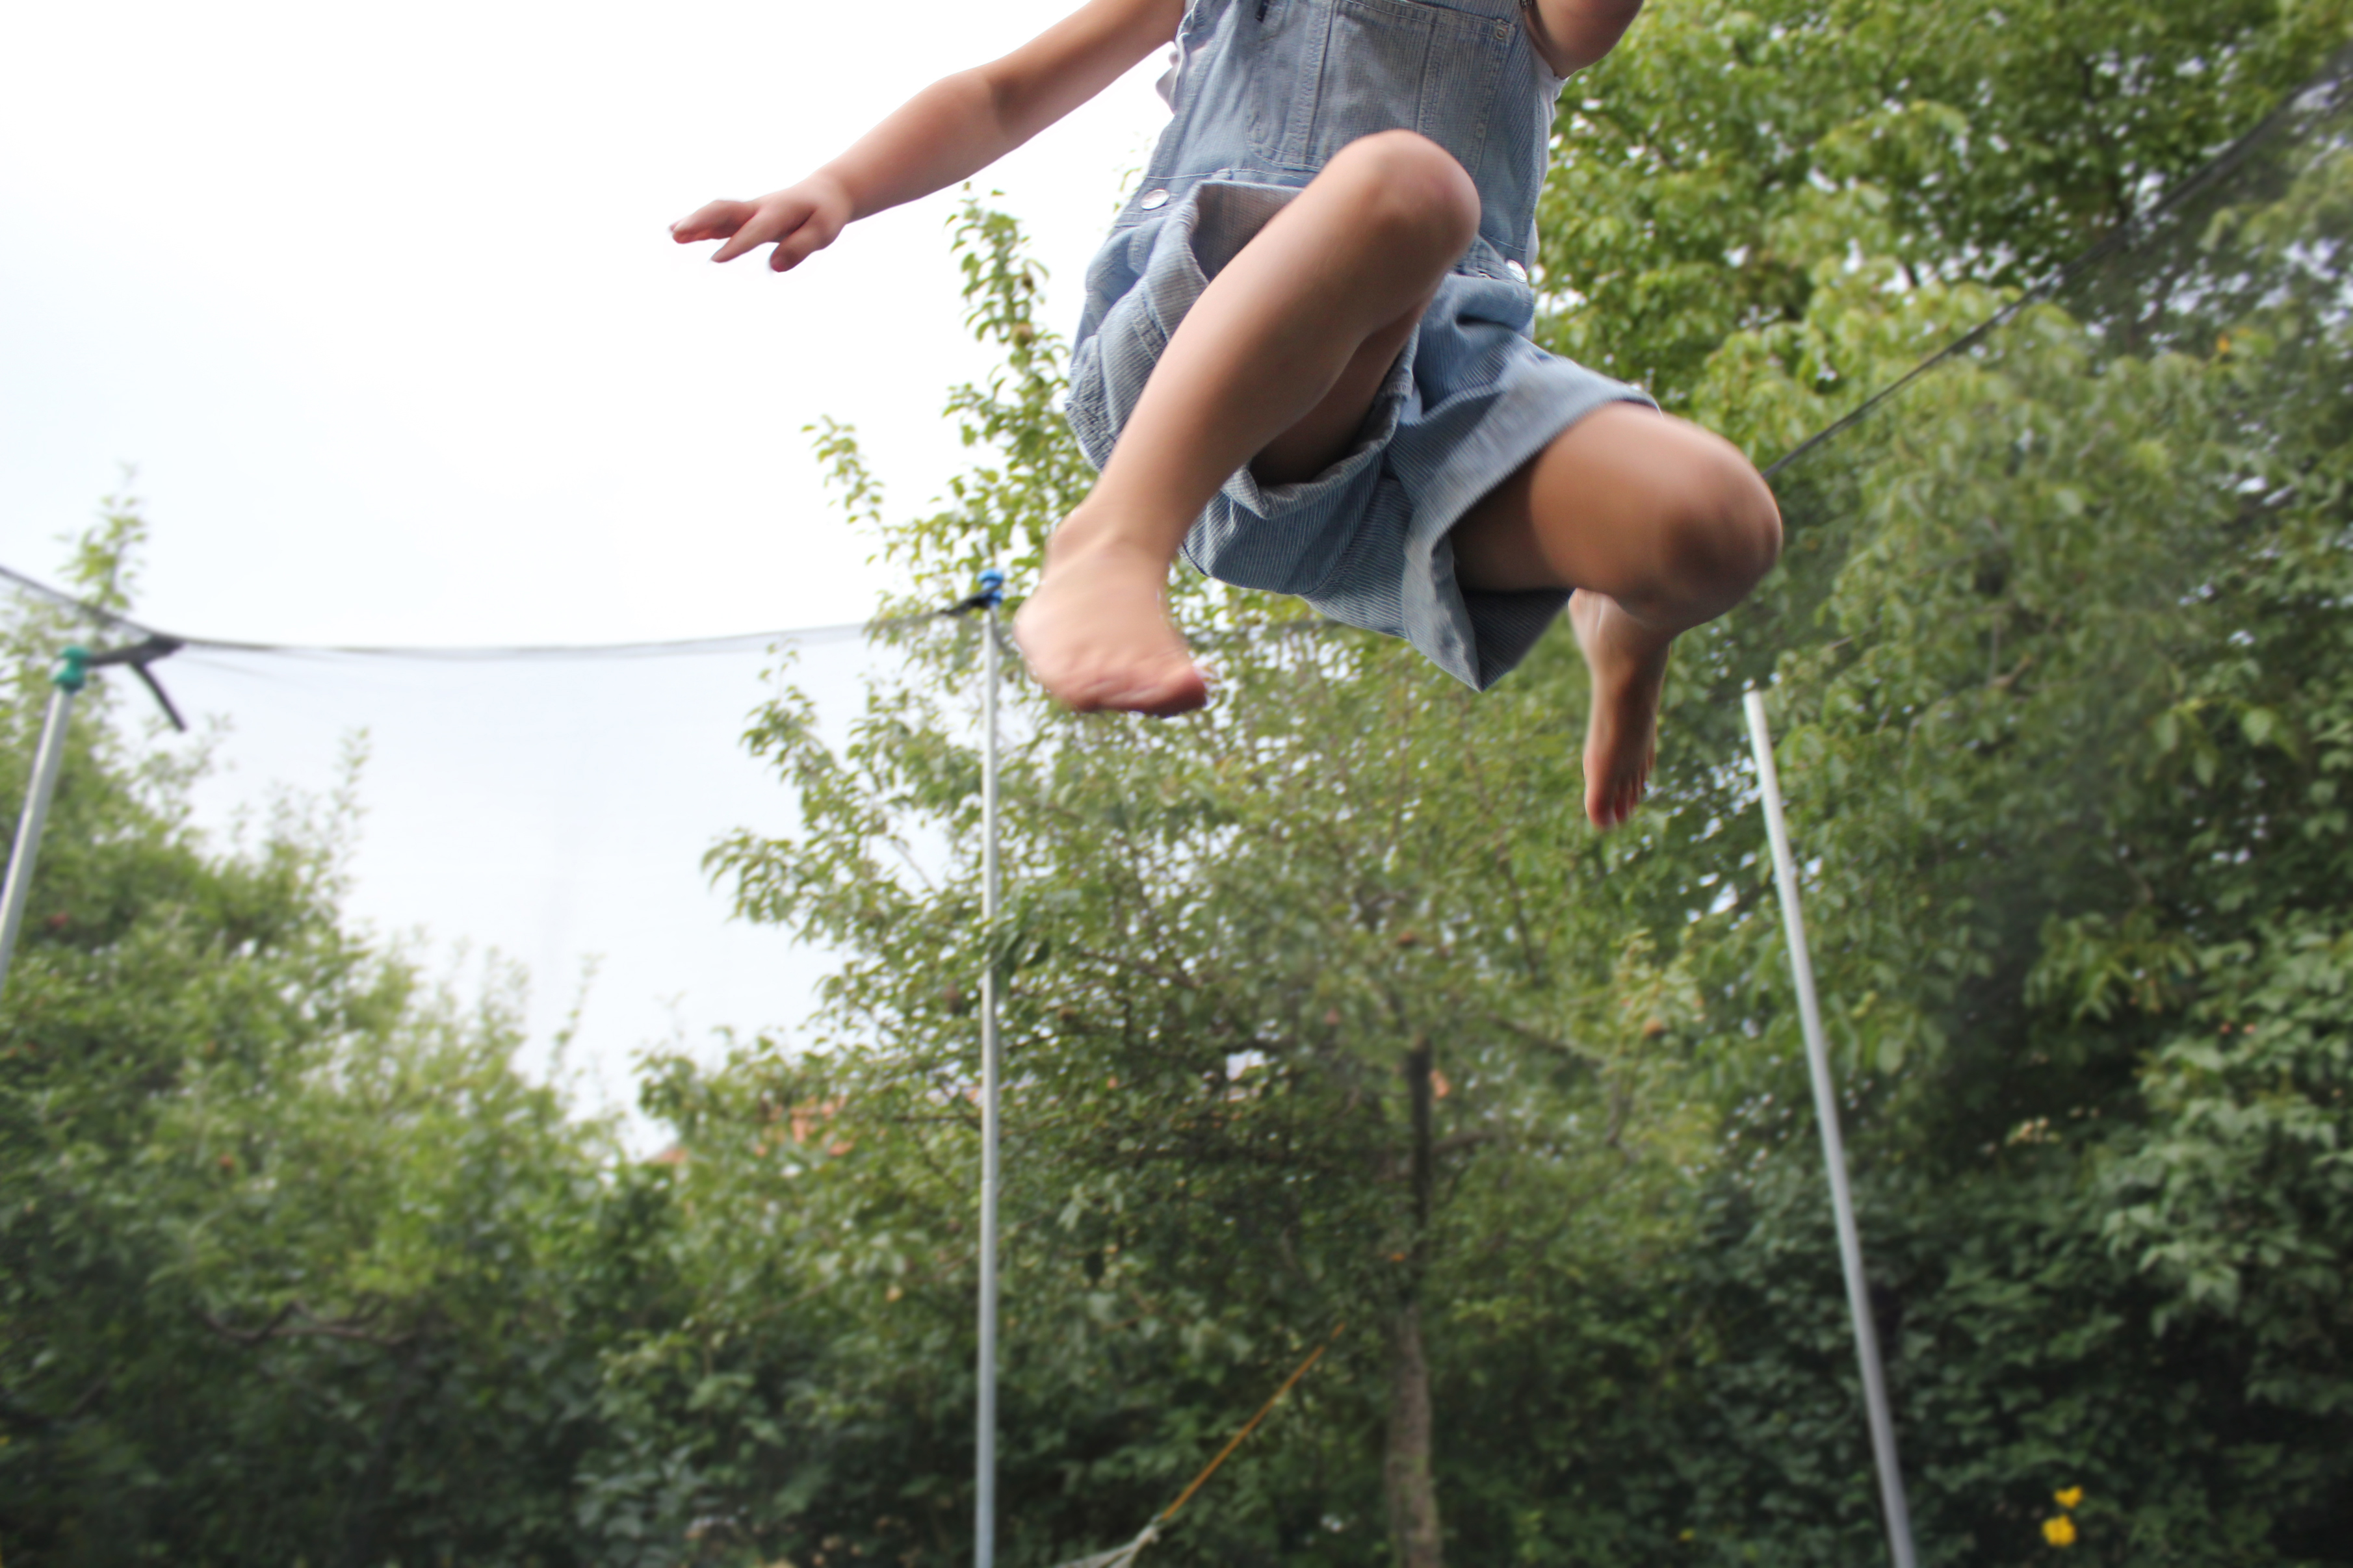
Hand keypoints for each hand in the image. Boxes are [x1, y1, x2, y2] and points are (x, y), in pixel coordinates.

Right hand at [670, 177, 852, 271]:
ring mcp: (749, 211)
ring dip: (694, 223)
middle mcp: (759, 208)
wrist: (823, 192)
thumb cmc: (823, 215)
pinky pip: (719, 220)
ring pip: (717, 213)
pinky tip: (677, 235)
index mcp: (779, 212)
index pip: (755, 230)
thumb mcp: (822, 232)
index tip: (716, 260)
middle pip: (725, 212)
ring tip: (672, 235)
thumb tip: (775, 266)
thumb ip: (800, 248)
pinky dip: (699, 227)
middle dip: (701, 223)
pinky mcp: (745, 216)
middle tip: (677, 234)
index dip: (737, 244)